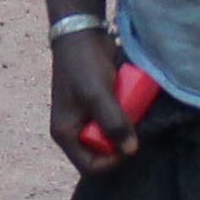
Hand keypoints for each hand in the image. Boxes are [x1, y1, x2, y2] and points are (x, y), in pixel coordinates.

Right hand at [49, 25, 137, 174]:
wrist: (81, 33)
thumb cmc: (84, 65)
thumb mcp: (98, 96)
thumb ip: (113, 123)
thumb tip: (131, 151)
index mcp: (66, 133)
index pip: (89, 166)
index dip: (111, 161)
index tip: (129, 144)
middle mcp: (74, 129)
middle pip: (101, 152)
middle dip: (119, 142)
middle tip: (133, 126)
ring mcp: (86, 117)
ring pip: (110, 136)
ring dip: (124, 127)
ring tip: (133, 111)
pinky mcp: (98, 105)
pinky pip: (114, 120)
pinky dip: (125, 114)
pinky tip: (132, 102)